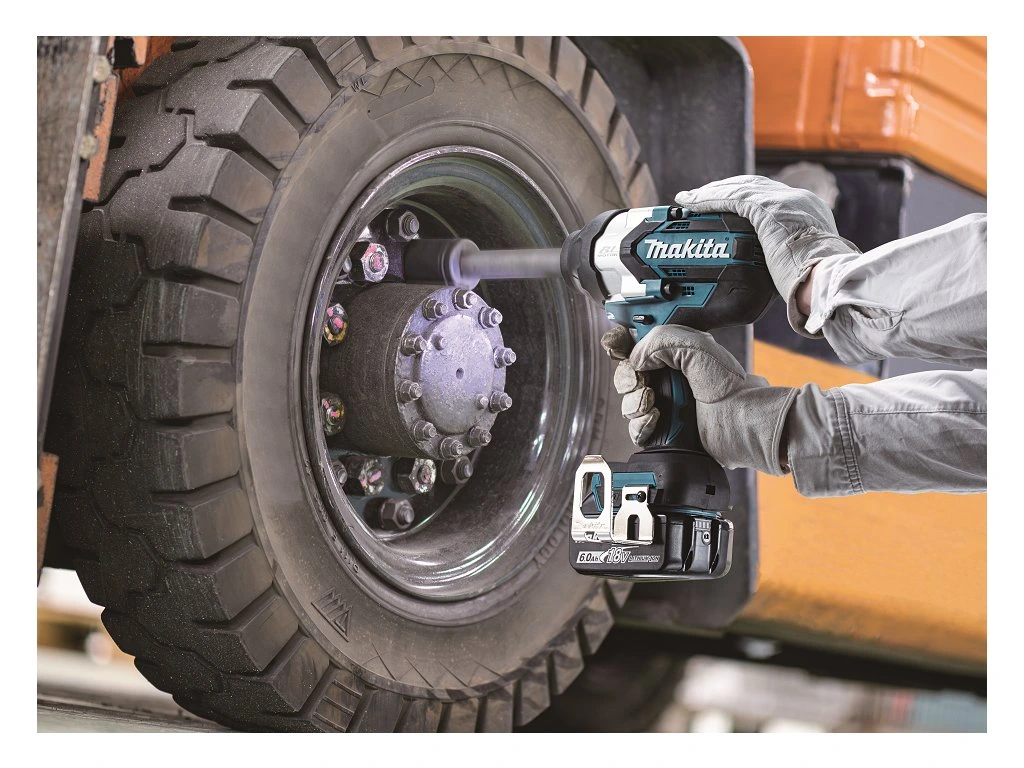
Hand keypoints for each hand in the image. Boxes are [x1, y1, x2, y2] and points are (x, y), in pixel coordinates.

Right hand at [602, 325, 797, 474]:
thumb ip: (660, 341)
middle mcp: (668, 379)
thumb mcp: (696, 347)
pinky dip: (640, 425)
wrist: (741, 424)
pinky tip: (656, 420)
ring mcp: (665, 405)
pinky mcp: (663, 432)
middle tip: (643, 382)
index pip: (636, 344)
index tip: (616, 347)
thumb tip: (635, 358)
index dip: (621, 345)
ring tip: (653, 403)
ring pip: (628, 402)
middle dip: (629, 378)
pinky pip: (635, 428)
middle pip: (627, 374)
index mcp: (675, 354)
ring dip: (635, 402)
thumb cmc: (730, 387)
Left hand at [673, 175, 857, 334]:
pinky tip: (691, 202)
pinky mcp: (768, 208)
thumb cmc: (819, 284)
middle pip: (753, 185)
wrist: (827, 279)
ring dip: (710, 192)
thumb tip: (783, 287)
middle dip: (725, 190)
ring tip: (688, 198)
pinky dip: (708, 199)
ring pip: (739, 188)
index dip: (746, 198)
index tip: (729, 207)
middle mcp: (798, 199)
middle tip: (701, 197)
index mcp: (810, 212)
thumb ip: (790, 266)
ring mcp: (784, 201)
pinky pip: (730, 198)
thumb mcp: (804, 268)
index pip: (772, 196)